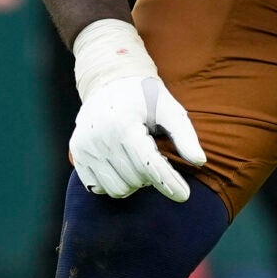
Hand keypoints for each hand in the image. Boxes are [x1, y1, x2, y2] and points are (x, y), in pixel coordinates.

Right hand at [69, 19, 205, 201]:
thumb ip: (184, 135)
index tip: (184, 196)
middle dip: (152, 175)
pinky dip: (114, 183)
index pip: (149, 165)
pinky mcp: (77, 155)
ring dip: (134, 182)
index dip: (169, 182)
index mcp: (123, 124)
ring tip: (138, 161)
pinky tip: (122, 165)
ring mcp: (85, 148)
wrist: (109, 82)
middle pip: (136, 180)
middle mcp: (100, 138)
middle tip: (154, 157)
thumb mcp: (169, 109)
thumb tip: (199, 161)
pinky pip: (98, 188)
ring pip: (118, 190)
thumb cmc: (145, 97)